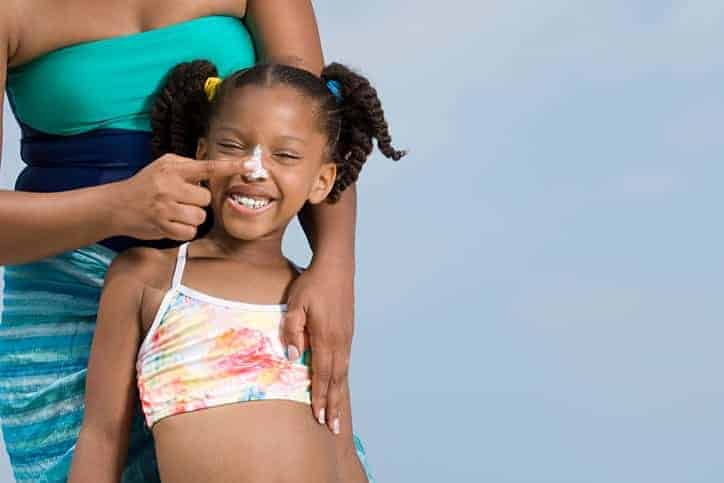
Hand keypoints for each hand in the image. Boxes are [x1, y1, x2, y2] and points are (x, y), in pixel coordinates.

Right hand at [110, 154, 246, 239]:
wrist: (116, 206)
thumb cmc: (145, 184)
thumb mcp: (163, 166)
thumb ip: (188, 166)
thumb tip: (215, 169)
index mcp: (173, 168)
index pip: (208, 167)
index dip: (231, 166)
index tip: (252, 165)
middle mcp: (170, 186)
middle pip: (206, 198)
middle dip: (197, 201)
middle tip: (181, 199)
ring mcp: (166, 207)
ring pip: (200, 216)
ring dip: (192, 217)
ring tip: (175, 211)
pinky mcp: (163, 226)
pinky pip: (189, 231)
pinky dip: (184, 230)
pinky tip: (171, 222)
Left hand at [281, 262, 354, 434]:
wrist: (336, 266)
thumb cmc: (312, 284)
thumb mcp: (295, 304)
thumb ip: (292, 331)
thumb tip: (293, 357)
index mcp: (327, 337)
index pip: (323, 374)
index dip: (321, 398)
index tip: (320, 418)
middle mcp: (340, 341)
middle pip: (337, 379)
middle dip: (335, 405)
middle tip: (334, 429)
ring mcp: (347, 337)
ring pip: (343, 372)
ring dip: (340, 394)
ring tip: (338, 414)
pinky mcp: (347, 332)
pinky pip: (345, 361)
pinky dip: (342, 378)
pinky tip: (339, 385)